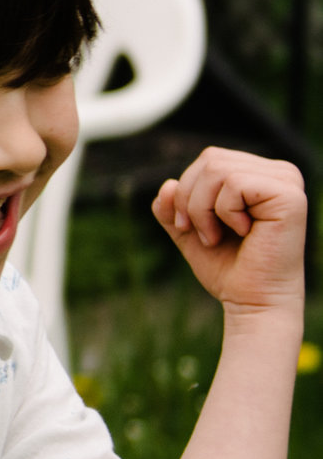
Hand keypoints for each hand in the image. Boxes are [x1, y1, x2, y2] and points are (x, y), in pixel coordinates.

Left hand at [153, 147, 306, 316]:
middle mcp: (280, 172)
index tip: (187, 226)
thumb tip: (169, 184)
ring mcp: (288, 182)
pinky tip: (244, 232)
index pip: (210, 158)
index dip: (187, 190)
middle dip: (191, 200)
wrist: (251, 300)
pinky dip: (224, 212)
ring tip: (218, 236)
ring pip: (218, 169)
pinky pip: (235, 183)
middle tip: (204, 235)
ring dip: (203, 209)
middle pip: (211, 159)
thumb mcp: (187, 227)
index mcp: (261, 174)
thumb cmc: (227, 266)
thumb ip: (172, 203)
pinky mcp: (291, 196)